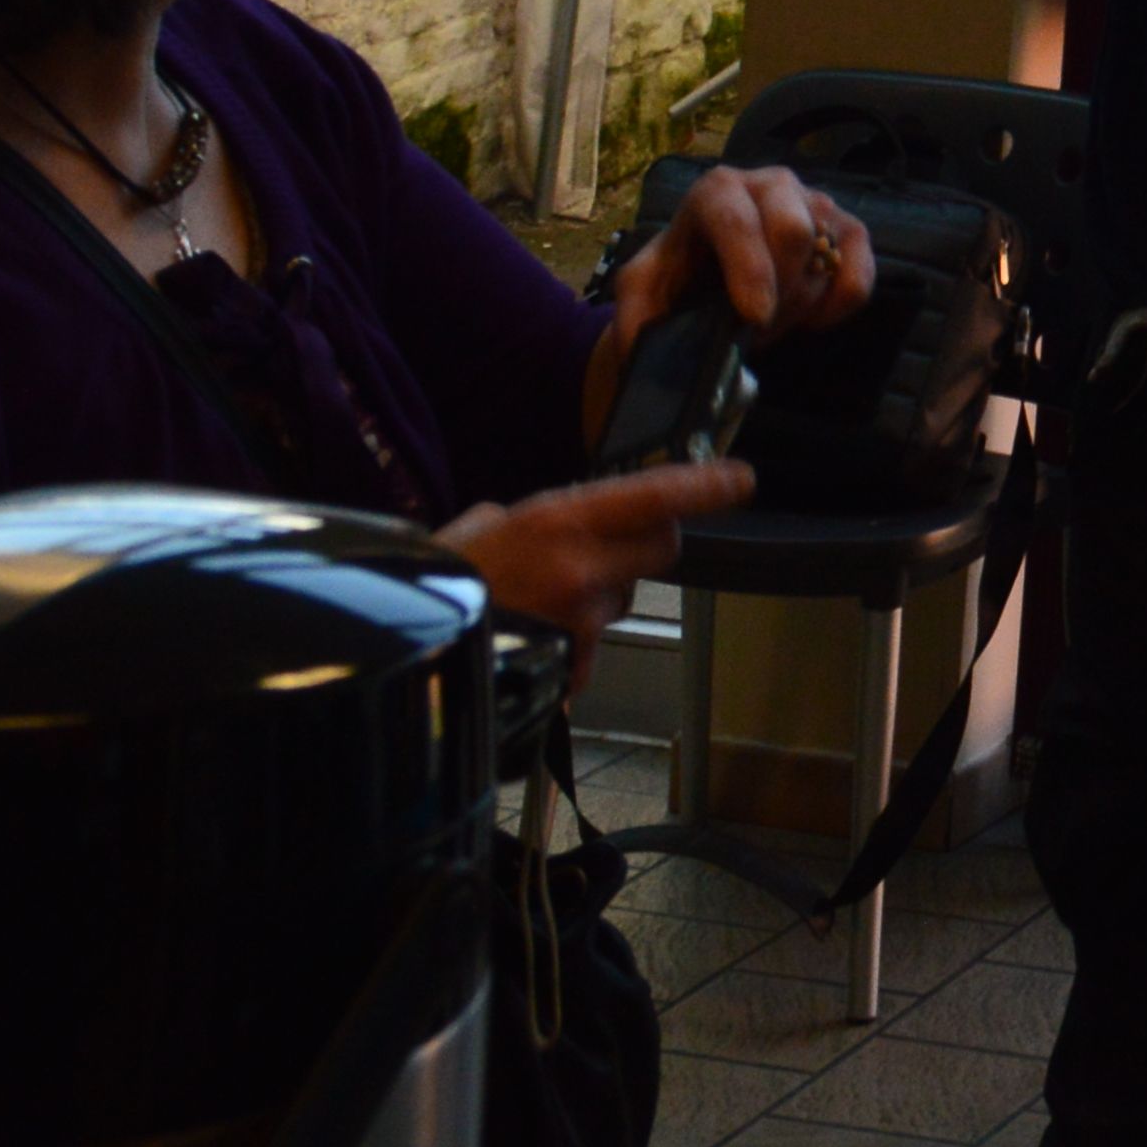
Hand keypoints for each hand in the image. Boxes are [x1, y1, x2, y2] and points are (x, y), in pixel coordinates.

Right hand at [447, 459, 751, 652]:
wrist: (405, 656)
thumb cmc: (438, 585)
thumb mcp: (482, 527)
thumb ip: (538, 518)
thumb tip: (568, 521)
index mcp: (559, 522)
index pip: (655, 495)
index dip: (704, 486)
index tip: (741, 479)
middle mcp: (583, 568)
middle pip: (662, 547)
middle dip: (647, 542)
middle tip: (606, 544)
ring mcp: (584, 622)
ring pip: (623, 597)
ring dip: (599, 594)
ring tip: (537, 602)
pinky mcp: (579, 667)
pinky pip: (595, 642)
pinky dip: (574, 639)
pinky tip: (531, 637)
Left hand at [608, 158, 875, 342]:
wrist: (710, 275)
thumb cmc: (679, 275)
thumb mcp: (643, 291)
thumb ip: (634, 310)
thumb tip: (642, 341)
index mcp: (717, 191)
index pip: (737, 219)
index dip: (749, 269)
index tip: (753, 318)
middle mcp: (770, 183)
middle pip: (794, 228)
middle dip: (777, 290)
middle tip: (755, 327)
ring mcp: (814, 202)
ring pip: (827, 254)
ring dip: (800, 302)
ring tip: (770, 322)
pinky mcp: (848, 229)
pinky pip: (860, 272)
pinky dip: (839, 305)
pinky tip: (810, 319)